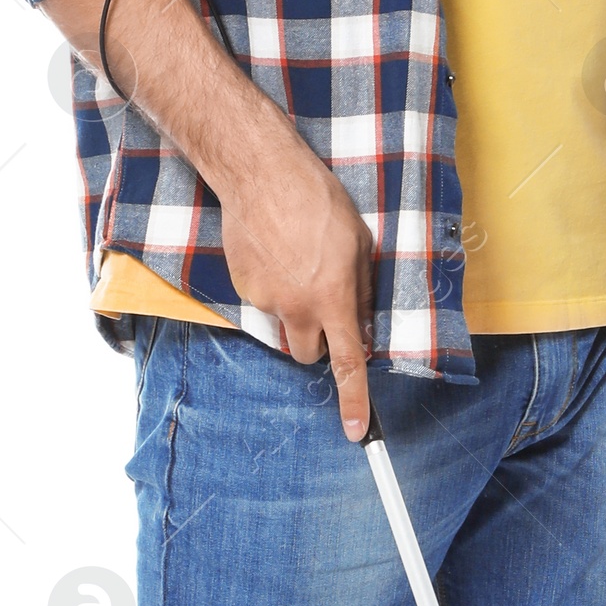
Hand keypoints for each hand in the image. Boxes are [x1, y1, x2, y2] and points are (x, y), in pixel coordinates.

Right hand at [219, 122, 374, 441]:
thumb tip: (362, 327)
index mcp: (334, 299)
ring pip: (284, 326)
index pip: (347, 363)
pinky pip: (263, 302)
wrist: (262, 174)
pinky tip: (275, 253)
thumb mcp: (360, 244)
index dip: (353, 401)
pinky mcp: (243, 287)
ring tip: (296, 264)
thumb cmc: (318, 201)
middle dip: (317, 343)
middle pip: (307, 355)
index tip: (355, 431)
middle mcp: (298, 308)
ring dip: (294, 312)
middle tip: (323, 310)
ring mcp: (266, 300)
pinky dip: (272, 287)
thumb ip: (362, 292)